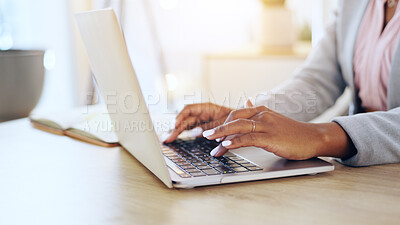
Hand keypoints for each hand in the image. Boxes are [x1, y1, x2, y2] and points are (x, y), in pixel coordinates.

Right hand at [162, 103, 232, 142]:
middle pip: (184, 119)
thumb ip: (211, 127)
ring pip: (184, 125)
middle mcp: (201, 113)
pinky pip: (188, 130)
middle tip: (167, 137)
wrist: (247, 123)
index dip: (180, 116)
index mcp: (207, 108)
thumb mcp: (226, 123)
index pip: (189, 109)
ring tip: (165, 139)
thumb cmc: (238, 119)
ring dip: (174, 132)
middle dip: (175, 127)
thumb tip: (195, 131)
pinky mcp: (200, 129)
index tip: (175, 125)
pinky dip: (180, 134)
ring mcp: (200, 121)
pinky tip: (171, 138)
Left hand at [203, 105, 355, 159]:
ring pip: (239, 127)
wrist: (313, 137)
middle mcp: (262, 115)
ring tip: (211, 141)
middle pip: (234, 119)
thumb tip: (247, 101)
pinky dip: (237, 141)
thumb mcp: (273, 118)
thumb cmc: (293, 132)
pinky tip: (227, 144)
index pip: (235, 113)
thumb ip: (258, 112)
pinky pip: (250, 138)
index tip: (210, 131)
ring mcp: (267, 125)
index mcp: (261, 110)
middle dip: (217, 128)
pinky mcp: (272, 138)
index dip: (221, 121)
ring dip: (222, 134)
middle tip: (205, 136)